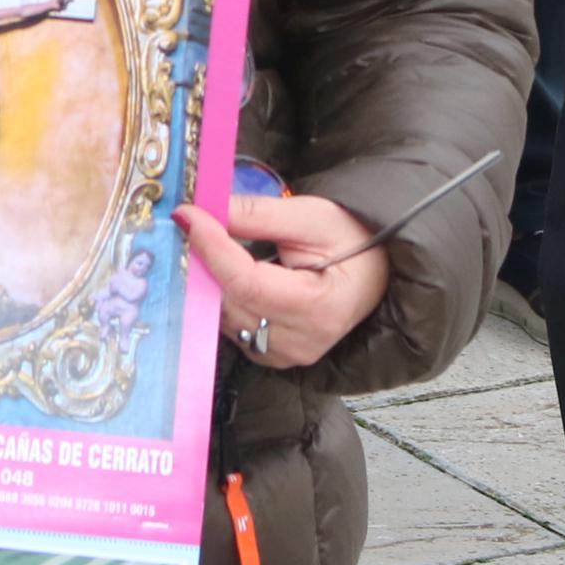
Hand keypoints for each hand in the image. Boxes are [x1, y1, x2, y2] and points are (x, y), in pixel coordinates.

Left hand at [176, 191, 391, 372]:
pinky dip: (223, 299)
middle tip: (193, 223)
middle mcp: (301, 342)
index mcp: (320, 308)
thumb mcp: (312, 216)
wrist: (376, 271)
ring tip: (212, 245)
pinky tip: (228, 274)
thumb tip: (206, 208)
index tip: (188, 216)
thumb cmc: (354, 241)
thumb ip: (257, 214)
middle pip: (231, 302)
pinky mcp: (273, 356)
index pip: (247, 283)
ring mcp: (286, 355)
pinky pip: (232, 329)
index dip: (212, 248)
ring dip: (212, 281)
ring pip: (225, 318)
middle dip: (207, 262)